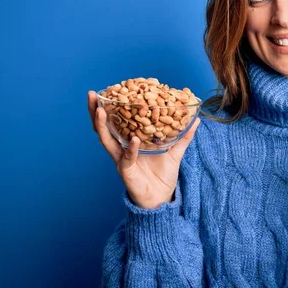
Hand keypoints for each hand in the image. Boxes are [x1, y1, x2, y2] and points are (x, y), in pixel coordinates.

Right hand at [87, 90, 199, 208]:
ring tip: (100, 110)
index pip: (116, 120)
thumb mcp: (175, 151)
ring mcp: (121, 159)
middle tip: (92, 95)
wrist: (162, 198)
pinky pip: (126, 158)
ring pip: (106, 140)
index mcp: (129, 140)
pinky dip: (131, 148)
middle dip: (95, 111)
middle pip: (103, 127)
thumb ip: (183, 135)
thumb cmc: (163, 174)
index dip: (109, 106)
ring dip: (102, 125)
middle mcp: (121, 148)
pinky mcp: (126, 171)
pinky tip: (134, 139)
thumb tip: (196, 119)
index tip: (107, 90)